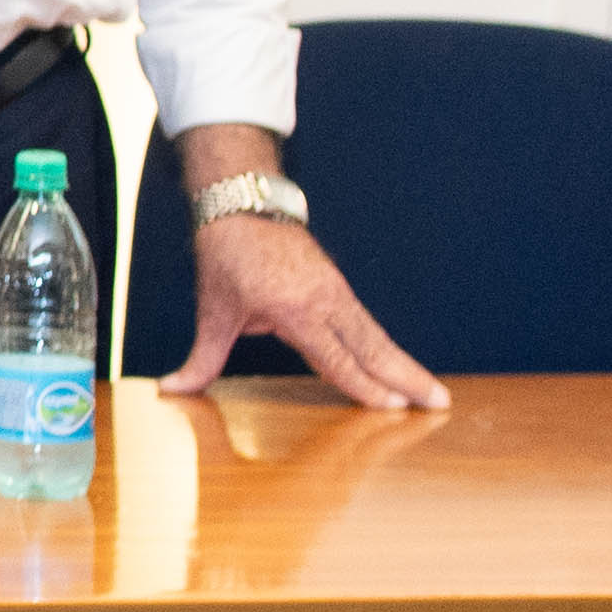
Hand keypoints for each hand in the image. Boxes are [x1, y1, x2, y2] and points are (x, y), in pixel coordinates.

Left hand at [158, 207, 448, 408]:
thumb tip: (171, 390)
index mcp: (293, 309)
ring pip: (376, 336)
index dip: (364, 386)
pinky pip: (366, 324)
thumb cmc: (226, 257)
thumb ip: (201, 358)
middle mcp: (323, 300)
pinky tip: (401, 368)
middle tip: (440, 403)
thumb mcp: (213, 311)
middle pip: (371, 348)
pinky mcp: (337, 287)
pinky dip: (386, 348)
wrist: (244, 204)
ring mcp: (335, 292)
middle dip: (406, 377)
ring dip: (405, 364)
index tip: (393, 408)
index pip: (335, 358)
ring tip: (434, 392)